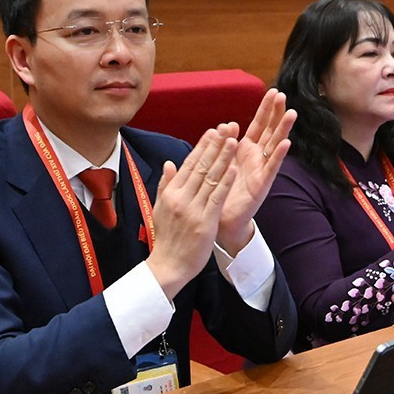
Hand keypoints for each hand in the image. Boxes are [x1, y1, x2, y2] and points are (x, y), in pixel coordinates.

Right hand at [145, 128, 239, 295]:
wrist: (168, 266)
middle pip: (201, 167)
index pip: (188, 164)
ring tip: (234, 140)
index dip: (202, 146)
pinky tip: (234, 168)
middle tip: (226, 128)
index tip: (212, 131)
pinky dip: (226, 182)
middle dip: (215, 146)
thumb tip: (169, 164)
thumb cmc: (166, 239)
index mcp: (171, 193)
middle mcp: (181, 198)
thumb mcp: (160, 209)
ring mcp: (193, 210)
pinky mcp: (204, 222)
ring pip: (211, 179)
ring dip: (223, 158)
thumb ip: (166, 185)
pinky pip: (217, 198)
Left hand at [214, 90, 295, 253]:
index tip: (273, 91)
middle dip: (276, 113)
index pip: (259, 124)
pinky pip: (271, 167)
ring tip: (292, 113)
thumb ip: (224, 143)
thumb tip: (227, 123)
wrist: (220, 217)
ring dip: (283, 129)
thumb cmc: (221, 189)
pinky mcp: (262, 184)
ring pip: (275, 145)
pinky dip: (279, 155)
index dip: (266, 109)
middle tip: (283, 94)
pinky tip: (286, 143)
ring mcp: (262, 169)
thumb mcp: (220, 161)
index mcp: (246, 149)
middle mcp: (257, 157)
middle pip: (270, 130)